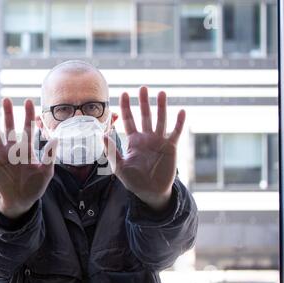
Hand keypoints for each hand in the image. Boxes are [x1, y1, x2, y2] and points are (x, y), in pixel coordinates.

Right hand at [0, 99, 57, 219]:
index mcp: (27, 150)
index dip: (29, 116)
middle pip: (10, 128)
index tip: (29, 102)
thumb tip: (56, 139)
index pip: (28, 130)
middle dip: (9, 114)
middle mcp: (13, 149)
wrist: (19, 202)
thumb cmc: (34, 187)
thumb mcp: (45, 173)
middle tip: (7, 99)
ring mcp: (1, 155)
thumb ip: (49, 156)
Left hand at [105, 87, 185, 211]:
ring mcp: (159, 141)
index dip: (126, 107)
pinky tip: (181, 111)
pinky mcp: (171, 147)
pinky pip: (175, 133)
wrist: (151, 192)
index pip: (128, 120)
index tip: (124, 93)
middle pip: (145, 116)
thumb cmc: (134, 181)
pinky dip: (179, 123)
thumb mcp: (119, 167)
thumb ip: (111, 151)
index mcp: (134, 141)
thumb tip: (102, 135)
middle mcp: (147, 138)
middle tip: (143, 88)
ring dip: (161, 107)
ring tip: (161, 93)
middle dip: (144, 102)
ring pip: (160, 120)